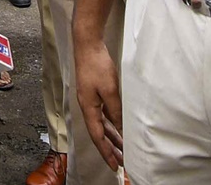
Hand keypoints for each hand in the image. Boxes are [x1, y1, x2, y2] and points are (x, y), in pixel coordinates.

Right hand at [75, 40, 124, 172]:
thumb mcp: (110, 90)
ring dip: (112, 137)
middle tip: (121, 162)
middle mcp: (88, 106)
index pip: (97, 136)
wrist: (87, 45)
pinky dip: (112, 124)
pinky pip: (104, 114)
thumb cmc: (96, 65)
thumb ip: (115, 110)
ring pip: (102, 124)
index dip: (106, 152)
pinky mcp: (95, 92)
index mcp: (88, 107)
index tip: (114, 165)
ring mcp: (91, 99)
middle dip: (110, 148)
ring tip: (123, 149)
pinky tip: (119, 127)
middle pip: (99, 133)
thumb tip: (120, 127)